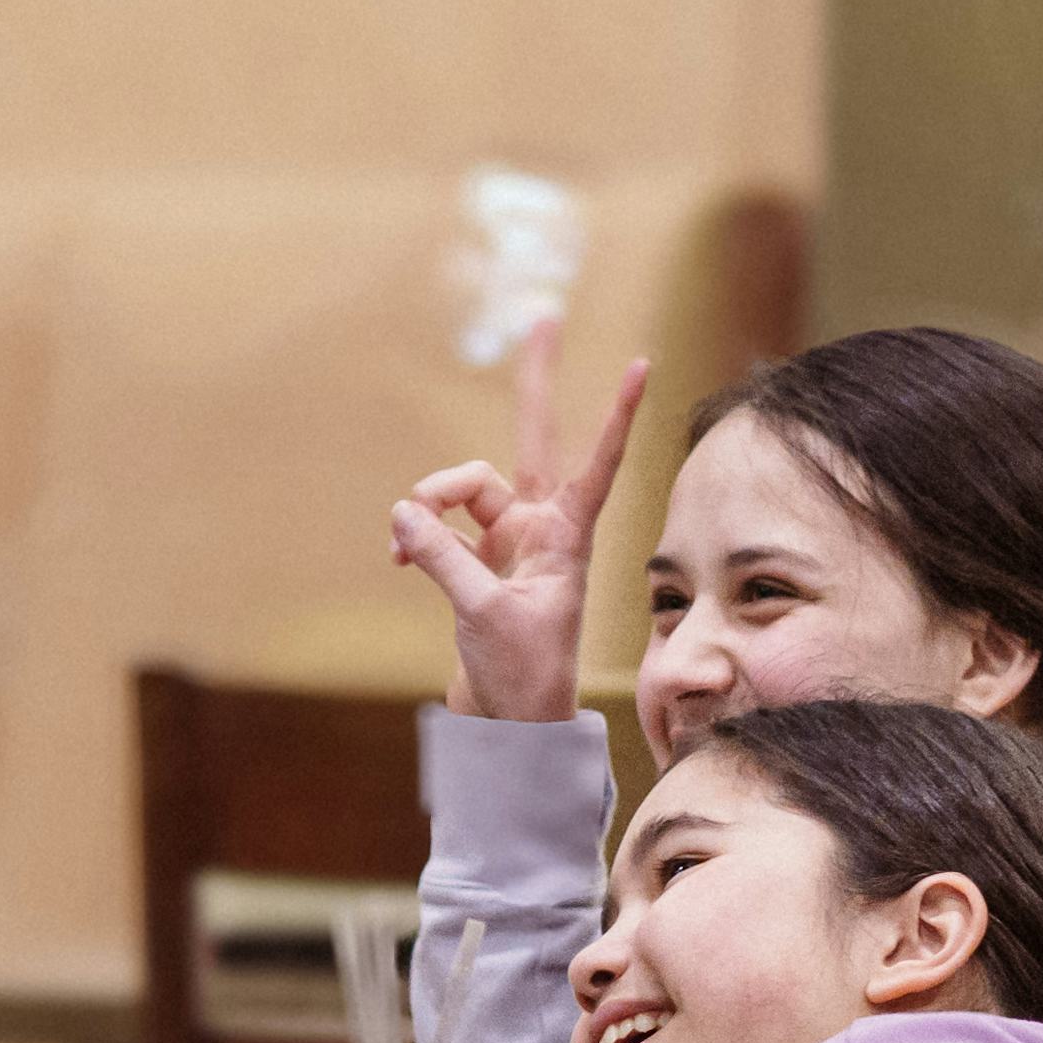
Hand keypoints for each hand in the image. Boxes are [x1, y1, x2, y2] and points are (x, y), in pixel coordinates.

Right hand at [384, 336, 652, 725]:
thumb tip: (403, 510)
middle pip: (533, 437)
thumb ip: (441, 557)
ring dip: (429, 505)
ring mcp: (509, 540)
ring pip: (463, 488)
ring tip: (404, 545)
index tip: (645, 365)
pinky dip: (414, 537)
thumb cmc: (521, 676)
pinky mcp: (475, 561)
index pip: (598, 462)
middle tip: (545, 316)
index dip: (617, 414)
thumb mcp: (482, 614)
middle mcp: (542, 526)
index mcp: (568, 536)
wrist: (509, 726)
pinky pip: (436, 526)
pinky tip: (397, 558)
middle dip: (535, 380)